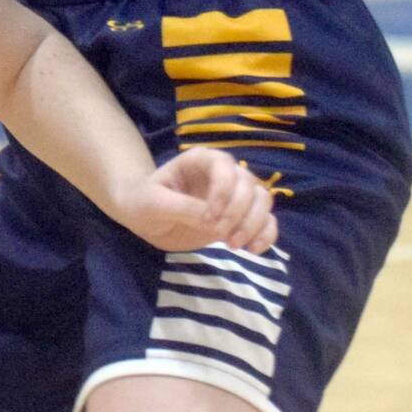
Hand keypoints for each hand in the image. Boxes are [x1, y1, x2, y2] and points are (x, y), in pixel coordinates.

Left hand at [113, 148, 278, 254]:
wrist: (145, 218)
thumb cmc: (144, 203)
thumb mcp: (154, 204)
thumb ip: (182, 208)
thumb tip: (212, 220)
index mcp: (199, 161)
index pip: (224, 166)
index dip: (224, 192)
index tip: (209, 219)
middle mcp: (222, 173)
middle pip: (249, 184)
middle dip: (239, 213)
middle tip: (222, 237)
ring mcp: (233, 195)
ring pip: (263, 199)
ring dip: (254, 224)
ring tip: (234, 245)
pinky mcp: (240, 217)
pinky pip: (266, 220)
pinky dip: (267, 235)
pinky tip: (253, 250)